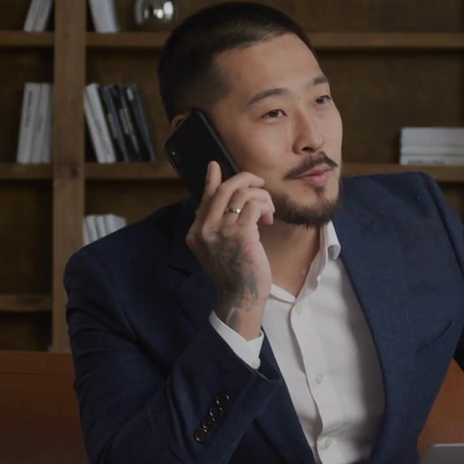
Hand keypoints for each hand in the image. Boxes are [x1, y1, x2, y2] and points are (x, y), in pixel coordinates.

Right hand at [184, 162, 273, 340]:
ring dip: (261, 197)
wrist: (241, 297)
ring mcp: (221, 230)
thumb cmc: (234, 273)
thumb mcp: (218, 247)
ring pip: (243, 194)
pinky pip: (255, 204)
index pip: (205, 198)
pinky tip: (268, 219)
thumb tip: (221, 201)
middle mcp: (204, 228)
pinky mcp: (241, 233)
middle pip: (225, 189)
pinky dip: (265, 206)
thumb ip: (216, 224)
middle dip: (246, 179)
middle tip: (260, 183)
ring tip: (267, 211)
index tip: (215, 166)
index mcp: (196, 232)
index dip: (212, 180)